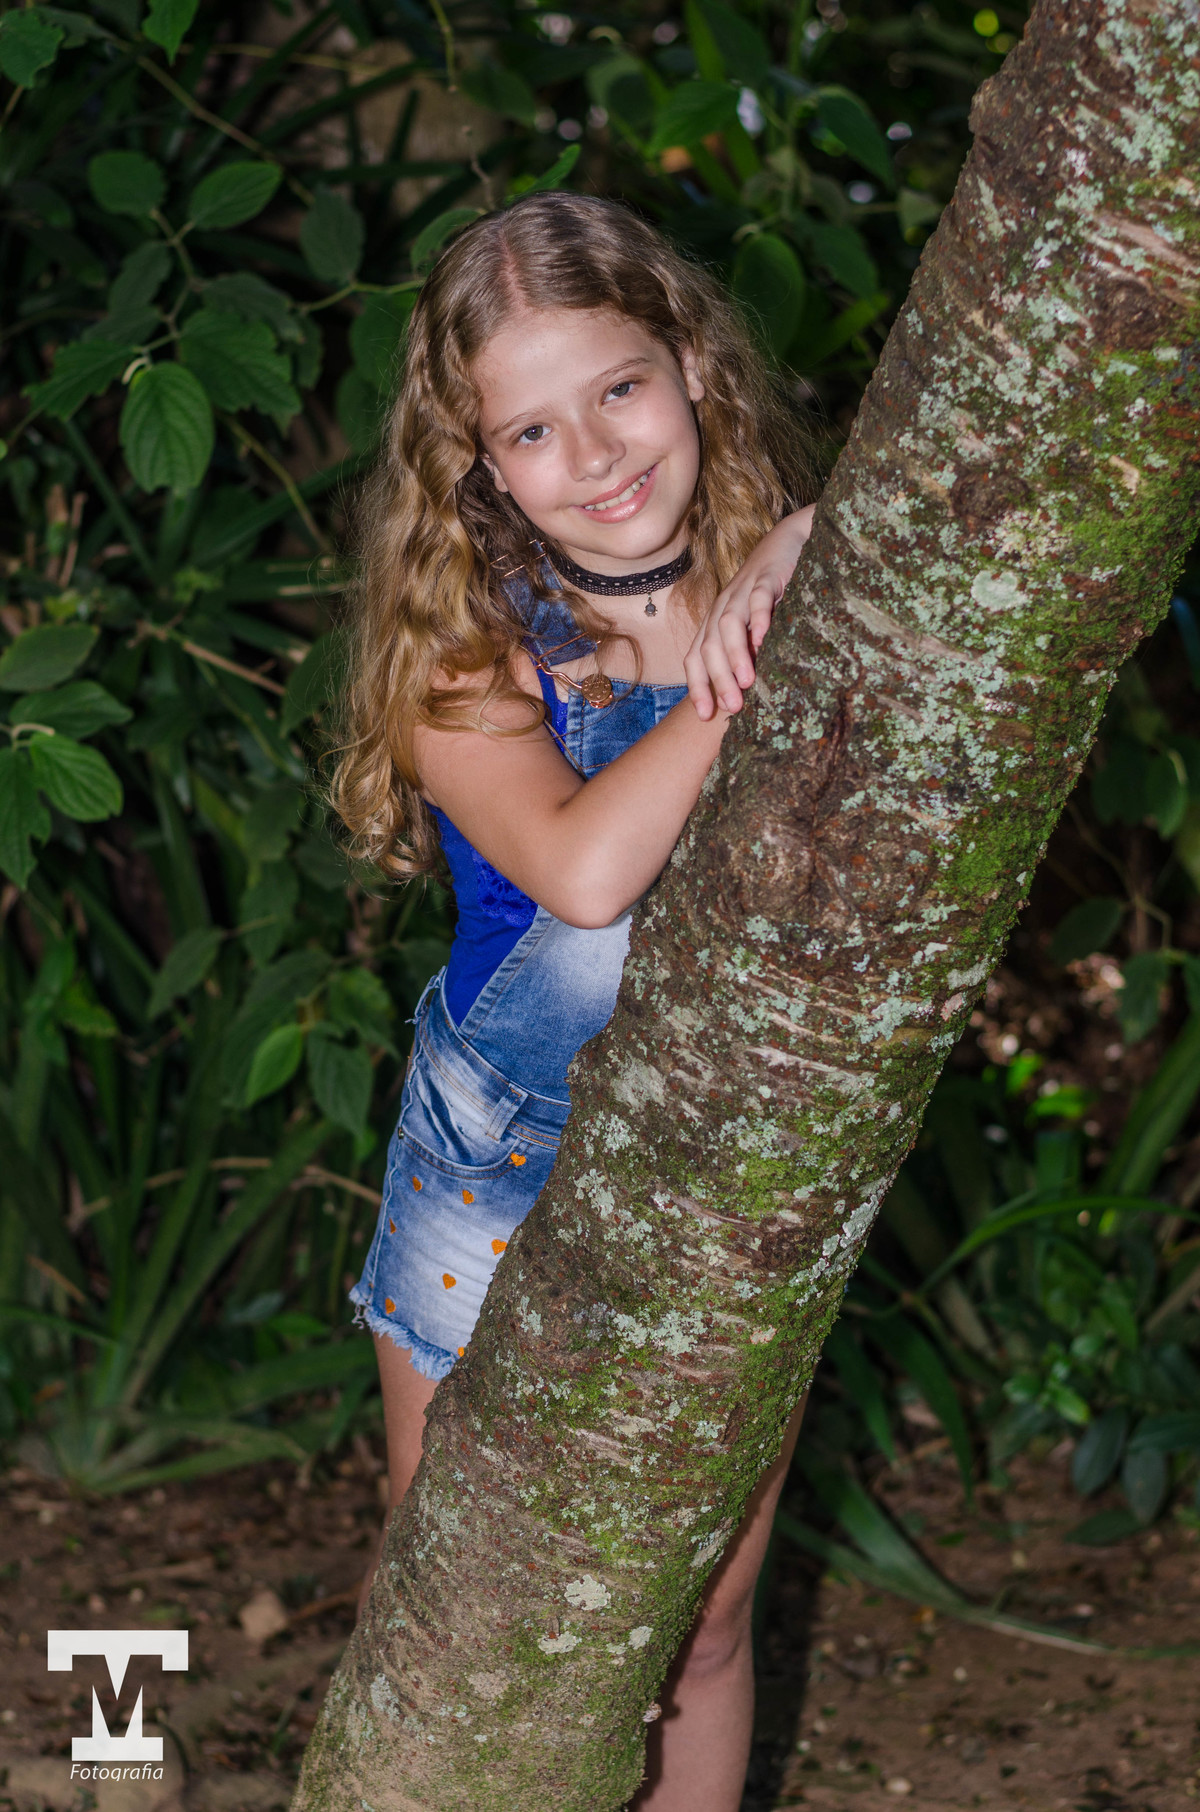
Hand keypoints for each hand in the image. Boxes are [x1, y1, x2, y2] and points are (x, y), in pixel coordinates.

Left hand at [683, 503, 816, 719]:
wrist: (789, 541)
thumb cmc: (772, 591)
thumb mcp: (756, 625)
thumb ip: (749, 653)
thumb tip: (747, 694)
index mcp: (716, 622)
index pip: (696, 657)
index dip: (698, 687)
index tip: (705, 716)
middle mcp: (723, 607)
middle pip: (709, 646)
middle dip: (718, 679)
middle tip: (732, 708)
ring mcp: (743, 590)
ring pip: (728, 624)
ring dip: (735, 655)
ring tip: (748, 682)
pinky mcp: (766, 576)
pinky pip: (758, 598)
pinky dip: (759, 617)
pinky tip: (764, 638)